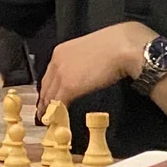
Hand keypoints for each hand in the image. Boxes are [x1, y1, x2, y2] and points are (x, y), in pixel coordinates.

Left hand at [37, 21, 153, 118]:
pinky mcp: (69, 86)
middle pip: (46, 86)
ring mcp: (61, 74)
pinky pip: (59, 103)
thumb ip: (79, 64)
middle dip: (45, 101)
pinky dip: (58, 112)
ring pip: (50, 96)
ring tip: (50, 120)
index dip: (48, 89)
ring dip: (49, 109)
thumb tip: (79, 76)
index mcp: (60, 52)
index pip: (49, 75)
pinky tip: (59, 119)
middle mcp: (57, 62)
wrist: (120, 47)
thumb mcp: (88, 52)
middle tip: (45, 112)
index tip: (48, 98)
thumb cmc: (112, 46)